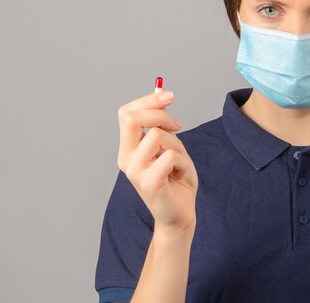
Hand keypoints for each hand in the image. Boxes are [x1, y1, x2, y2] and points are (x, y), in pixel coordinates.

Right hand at [117, 90, 198, 236]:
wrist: (180, 215)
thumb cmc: (176, 180)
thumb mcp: (171, 146)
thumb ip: (163, 125)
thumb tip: (163, 95)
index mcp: (128, 148)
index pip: (126, 113)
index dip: (148, 100)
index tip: (169, 96)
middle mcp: (126, 159)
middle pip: (131, 118)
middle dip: (160, 114)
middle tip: (178, 126)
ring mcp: (134, 171)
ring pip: (157, 135)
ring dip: (177, 144)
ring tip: (179, 161)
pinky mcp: (148, 183)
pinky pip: (170, 156)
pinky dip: (183, 162)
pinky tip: (180, 174)